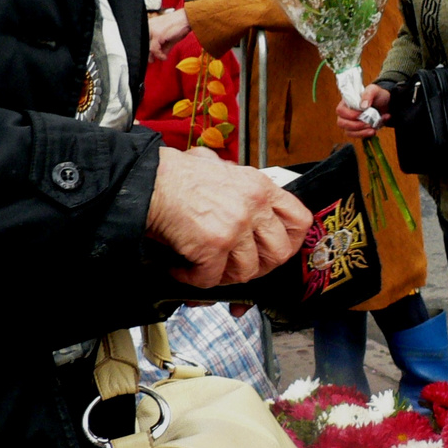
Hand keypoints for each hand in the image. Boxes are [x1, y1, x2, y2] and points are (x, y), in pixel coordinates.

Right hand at [145, 147, 312, 286]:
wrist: (147, 180)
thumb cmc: (177, 174)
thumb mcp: (220, 168)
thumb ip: (240, 186)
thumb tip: (247, 200)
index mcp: (260, 187)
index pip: (299, 220)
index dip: (291, 240)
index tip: (279, 248)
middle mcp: (254, 207)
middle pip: (279, 253)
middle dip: (260, 265)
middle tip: (240, 265)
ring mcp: (235, 228)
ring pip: (246, 271)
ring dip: (225, 275)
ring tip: (207, 267)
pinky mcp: (213, 247)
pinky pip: (211, 279)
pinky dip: (193, 279)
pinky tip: (181, 268)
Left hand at [148, 8, 190, 61]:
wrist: (186, 18)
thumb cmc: (179, 25)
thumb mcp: (169, 38)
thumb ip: (163, 47)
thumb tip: (160, 56)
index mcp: (148, 24)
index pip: (142, 39)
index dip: (145, 49)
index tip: (149, 56)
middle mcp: (148, 26)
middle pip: (143, 43)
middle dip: (147, 54)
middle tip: (152, 60)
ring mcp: (151, 30)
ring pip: (147, 47)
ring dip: (153, 56)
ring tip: (161, 57)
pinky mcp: (157, 34)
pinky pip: (154, 49)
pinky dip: (159, 55)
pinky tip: (164, 57)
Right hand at [336, 83, 391, 137]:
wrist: (386, 105)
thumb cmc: (377, 95)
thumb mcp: (374, 90)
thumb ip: (368, 94)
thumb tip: (363, 106)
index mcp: (347, 102)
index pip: (340, 110)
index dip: (349, 114)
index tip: (361, 114)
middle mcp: (346, 113)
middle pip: (341, 123)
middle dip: (355, 125)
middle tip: (368, 123)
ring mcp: (351, 123)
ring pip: (349, 132)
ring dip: (361, 131)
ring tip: (373, 127)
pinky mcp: (358, 130)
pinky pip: (356, 136)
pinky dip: (365, 135)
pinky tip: (374, 130)